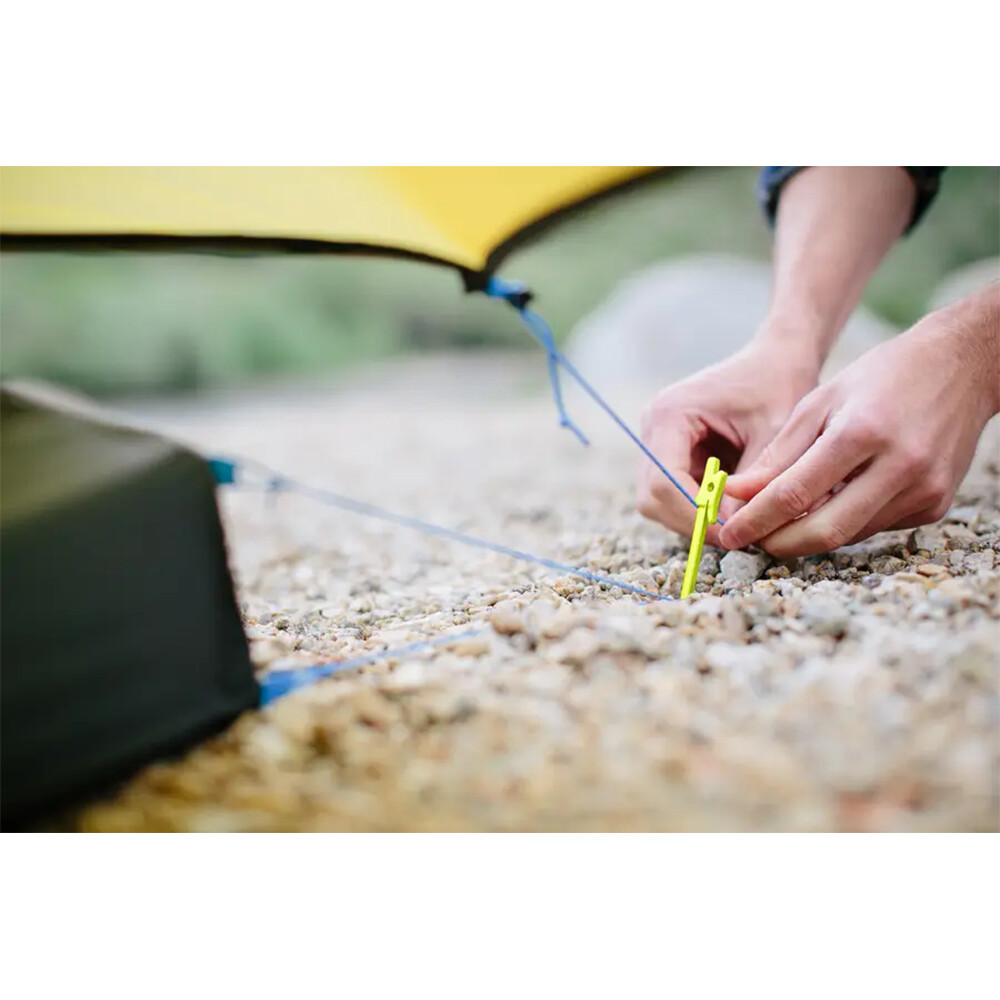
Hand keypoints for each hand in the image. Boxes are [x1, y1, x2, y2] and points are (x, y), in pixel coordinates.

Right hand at [637, 337, 819, 544]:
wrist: (777, 358)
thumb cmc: (779, 385)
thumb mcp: (774, 434)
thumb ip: (752, 482)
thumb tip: (735, 532)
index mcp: (670, 413)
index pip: (663, 481)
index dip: (693, 514)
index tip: (733, 533)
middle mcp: (653, 427)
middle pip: (652, 497)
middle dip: (692, 522)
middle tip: (737, 536)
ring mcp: (658, 441)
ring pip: (659, 502)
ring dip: (694, 518)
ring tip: (738, 522)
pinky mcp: (670, 453)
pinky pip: (674, 495)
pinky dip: (700, 508)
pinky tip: (732, 508)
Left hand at [719, 291, 999, 557]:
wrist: (962, 367)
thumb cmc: (881, 377)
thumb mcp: (820, 402)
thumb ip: (778, 453)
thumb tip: (737, 494)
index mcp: (862, 432)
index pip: (796, 493)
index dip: (756, 520)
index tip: (728, 534)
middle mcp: (900, 466)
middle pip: (825, 530)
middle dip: (780, 543)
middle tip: (750, 541)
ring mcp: (924, 490)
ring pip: (850, 535)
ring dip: (809, 534)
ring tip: (782, 521)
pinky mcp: (937, 505)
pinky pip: (875, 526)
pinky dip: (845, 521)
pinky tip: (834, 501)